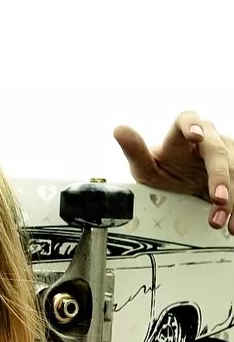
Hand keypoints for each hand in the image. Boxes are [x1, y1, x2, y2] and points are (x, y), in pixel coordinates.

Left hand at [113, 112, 232, 233]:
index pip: (187, 120)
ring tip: (220, 219)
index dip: (192, 125)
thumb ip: (134, 151)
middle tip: (218, 198)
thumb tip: (119, 130)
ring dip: (231, 197)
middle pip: (217, 152)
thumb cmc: (164, 171)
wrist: (181, 184)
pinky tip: (233, 222)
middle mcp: (207, 138)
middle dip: (219, 176)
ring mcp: (225, 152)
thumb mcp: (145, 167)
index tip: (194, 136)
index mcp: (181, 134)